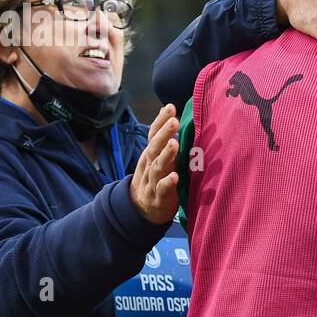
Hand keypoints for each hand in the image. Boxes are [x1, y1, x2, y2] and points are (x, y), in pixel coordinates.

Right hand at [129, 104, 179, 223]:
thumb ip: (167, 142)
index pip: (153, 135)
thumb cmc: (155, 179)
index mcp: (150, 155)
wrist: (140, 209)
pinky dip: (168, 183)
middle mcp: (149, 165)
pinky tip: (175, 177)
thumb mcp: (158, 159)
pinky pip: (162, 189)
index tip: (170, 107)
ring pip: (158, 167)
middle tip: (174, 121)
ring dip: (166, 155)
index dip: (160, 121)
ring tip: (174, 144)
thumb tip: (176, 118)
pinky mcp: (158, 198)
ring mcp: (152, 182)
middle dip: (163, 133)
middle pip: (154, 147)